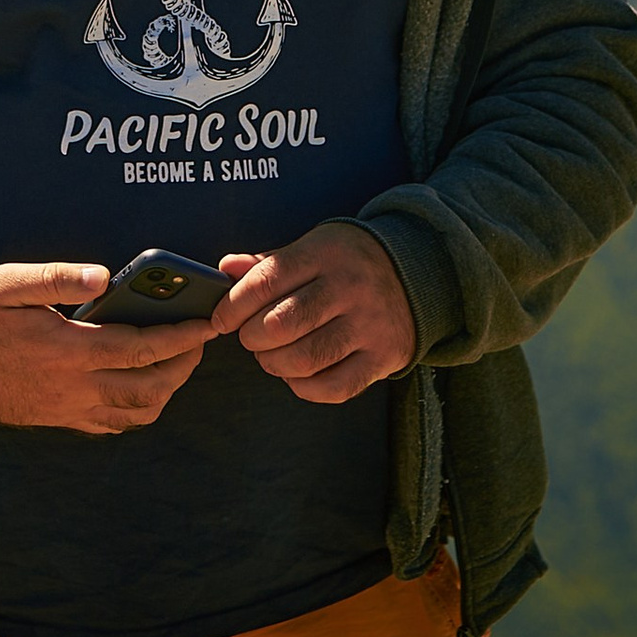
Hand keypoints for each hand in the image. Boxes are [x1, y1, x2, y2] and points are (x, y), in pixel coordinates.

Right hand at [0, 262, 216, 433]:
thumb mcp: (10, 283)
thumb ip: (58, 277)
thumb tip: (105, 275)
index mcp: (67, 351)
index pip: (141, 349)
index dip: (180, 337)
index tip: (206, 324)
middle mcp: (73, 388)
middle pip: (149, 387)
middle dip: (183, 365)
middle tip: (200, 339)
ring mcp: (66, 409)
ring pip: (135, 413)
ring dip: (166, 390)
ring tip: (177, 360)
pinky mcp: (58, 419)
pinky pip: (111, 424)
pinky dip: (138, 409)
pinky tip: (140, 384)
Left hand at [217, 222, 415, 403]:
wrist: (414, 272)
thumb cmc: (345, 263)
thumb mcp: (311, 249)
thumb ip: (267, 263)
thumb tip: (226, 269)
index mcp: (325, 253)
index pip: (266, 281)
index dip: (233, 305)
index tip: (222, 318)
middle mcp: (349, 287)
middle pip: (280, 324)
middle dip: (251, 338)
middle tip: (250, 337)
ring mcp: (369, 324)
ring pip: (305, 359)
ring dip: (274, 364)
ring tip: (271, 355)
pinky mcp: (384, 356)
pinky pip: (334, 387)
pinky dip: (304, 387)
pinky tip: (297, 373)